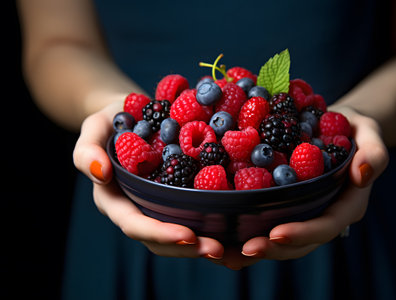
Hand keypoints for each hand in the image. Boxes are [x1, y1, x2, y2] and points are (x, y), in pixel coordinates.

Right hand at [73, 101, 223, 259]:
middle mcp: (138, 208)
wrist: (133, 112)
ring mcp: (159, 204)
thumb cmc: (111, 120)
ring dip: (204, 243)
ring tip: (232, 248)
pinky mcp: (178, 195)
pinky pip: (193, 214)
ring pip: (179, 233)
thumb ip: (87, 150)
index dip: (160, 233)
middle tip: (219, 250)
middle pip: (160, 239)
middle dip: (188, 248)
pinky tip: (236, 227)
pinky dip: (212, 225)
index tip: (188, 236)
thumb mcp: (94, 128)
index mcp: (116, 199)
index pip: (135, 224)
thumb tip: (100, 172)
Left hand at [212, 106, 388, 269]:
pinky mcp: (288, 205)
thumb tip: (362, 174)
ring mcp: (305, 212)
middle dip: (274, 248)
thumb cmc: (355, 129)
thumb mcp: (370, 133)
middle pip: (302, 242)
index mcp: (347, 203)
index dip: (303, 233)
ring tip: (227, 254)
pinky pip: (269, 222)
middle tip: (245, 250)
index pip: (326, 225)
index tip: (276, 234)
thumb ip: (374, 152)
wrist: (339, 126)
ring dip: (256, 248)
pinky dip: (248, 233)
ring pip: (282, 239)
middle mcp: (325, 213)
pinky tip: (225, 238)